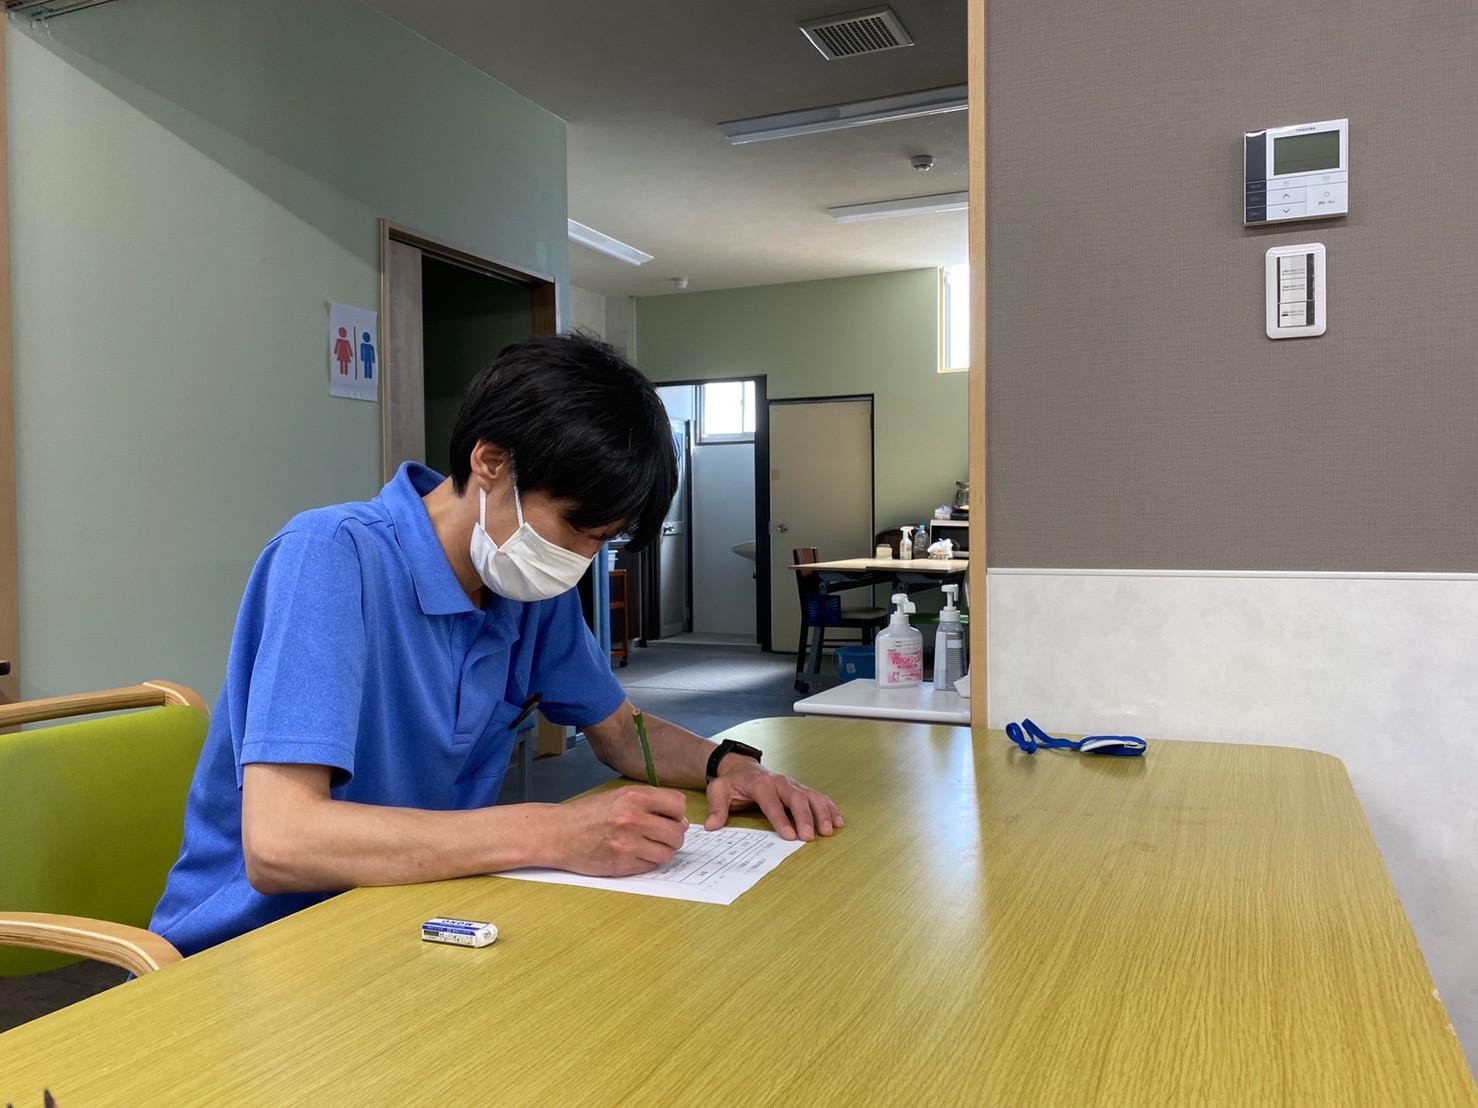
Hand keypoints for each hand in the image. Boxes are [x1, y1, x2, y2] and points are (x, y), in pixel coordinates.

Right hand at [548, 786, 689, 876]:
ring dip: (660, 851)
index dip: (676, 814)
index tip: (669, 818)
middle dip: (673, 836)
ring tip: (645, 846)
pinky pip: (650, 867)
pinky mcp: (622, 864)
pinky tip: (632, 854)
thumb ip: (649, 803)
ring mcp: (628, 844)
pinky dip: (646, 863)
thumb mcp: (618, 796)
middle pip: (677, 833)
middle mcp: (633, 819)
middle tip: (661, 836)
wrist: (558, 834)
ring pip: (666, 853)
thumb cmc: (588, 814)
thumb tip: (680, 819)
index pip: (678, 805)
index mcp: (634, 797)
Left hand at [703, 760, 844, 841]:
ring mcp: (793, 784)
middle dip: (804, 817)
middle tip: (809, 837)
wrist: (742, 767)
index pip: (771, 802)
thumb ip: (716, 808)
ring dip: (821, 813)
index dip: (781, 819)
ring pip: (811, 796)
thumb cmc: (732, 782)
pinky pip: (818, 796)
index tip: (789, 836)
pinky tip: (838, 821)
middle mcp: (780, 782)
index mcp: (760, 784)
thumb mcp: (718, 790)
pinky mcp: (800, 789)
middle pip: (796, 798)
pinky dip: (829, 808)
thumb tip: (711, 826)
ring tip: (829, 830)